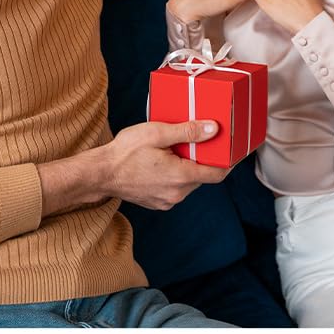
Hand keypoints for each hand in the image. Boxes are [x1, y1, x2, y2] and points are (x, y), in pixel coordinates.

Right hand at [103, 120, 227, 209]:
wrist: (100, 174)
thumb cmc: (124, 152)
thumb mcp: (157, 133)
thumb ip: (188, 132)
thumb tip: (213, 129)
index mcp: (181, 176)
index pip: (217, 173)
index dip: (229, 163)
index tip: (234, 153)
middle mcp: (178, 193)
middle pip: (202, 176)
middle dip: (202, 161)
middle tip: (196, 143)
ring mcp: (168, 201)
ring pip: (188, 183)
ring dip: (187, 169)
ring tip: (173, 152)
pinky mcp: (159, 204)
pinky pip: (175, 190)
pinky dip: (175, 178)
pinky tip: (162, 165)